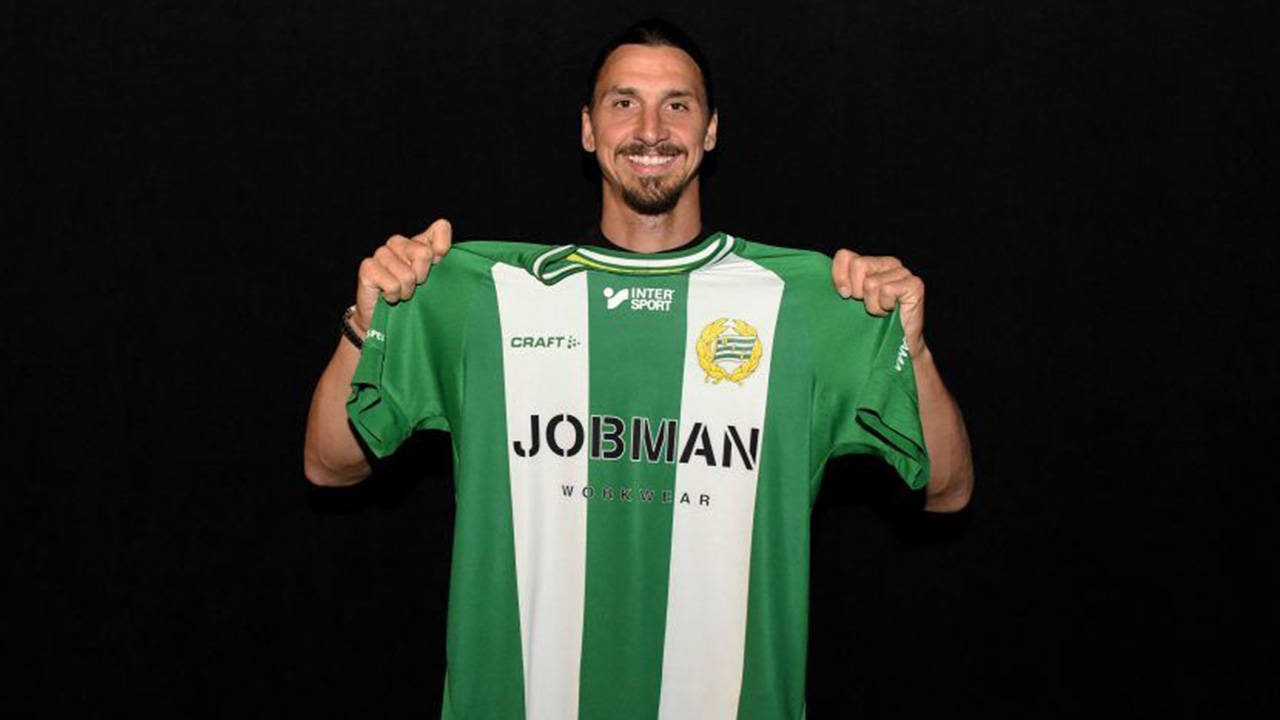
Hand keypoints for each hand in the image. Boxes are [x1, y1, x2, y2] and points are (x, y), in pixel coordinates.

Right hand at [352, 218, 452, 334]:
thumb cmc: (413, 302)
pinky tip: (388, 296)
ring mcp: (382, 253)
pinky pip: (392, 284)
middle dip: (422, 278)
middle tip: (415, 287)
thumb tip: (466, 261)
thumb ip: (448, 268)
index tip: (437, 266)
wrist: (382, 321)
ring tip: (402, 294)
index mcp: (419, 242)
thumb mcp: (436, 284)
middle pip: (424, 253)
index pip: (441, 228)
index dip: (443, 249)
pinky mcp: (368, 267)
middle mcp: (399, 242)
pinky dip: (394, 296)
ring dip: (407, 292)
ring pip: (408, 274)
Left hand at [831, 248, 926, 357]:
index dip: (839, 277)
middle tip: (867, 305)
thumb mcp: (849, 302)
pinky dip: (885, 306)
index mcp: (871, 263)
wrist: (896, 345)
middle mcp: (888, 263)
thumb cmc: (870, 324)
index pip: (845, 256)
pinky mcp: (914, 284)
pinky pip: (887, 291)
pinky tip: (891, 311)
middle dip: (857, 292)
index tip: (844, 295)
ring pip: (871, 283)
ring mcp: (903, 272)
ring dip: (872, 305)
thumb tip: (819, 282)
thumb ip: (840, 285)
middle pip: (858, 265)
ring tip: (881, 311)